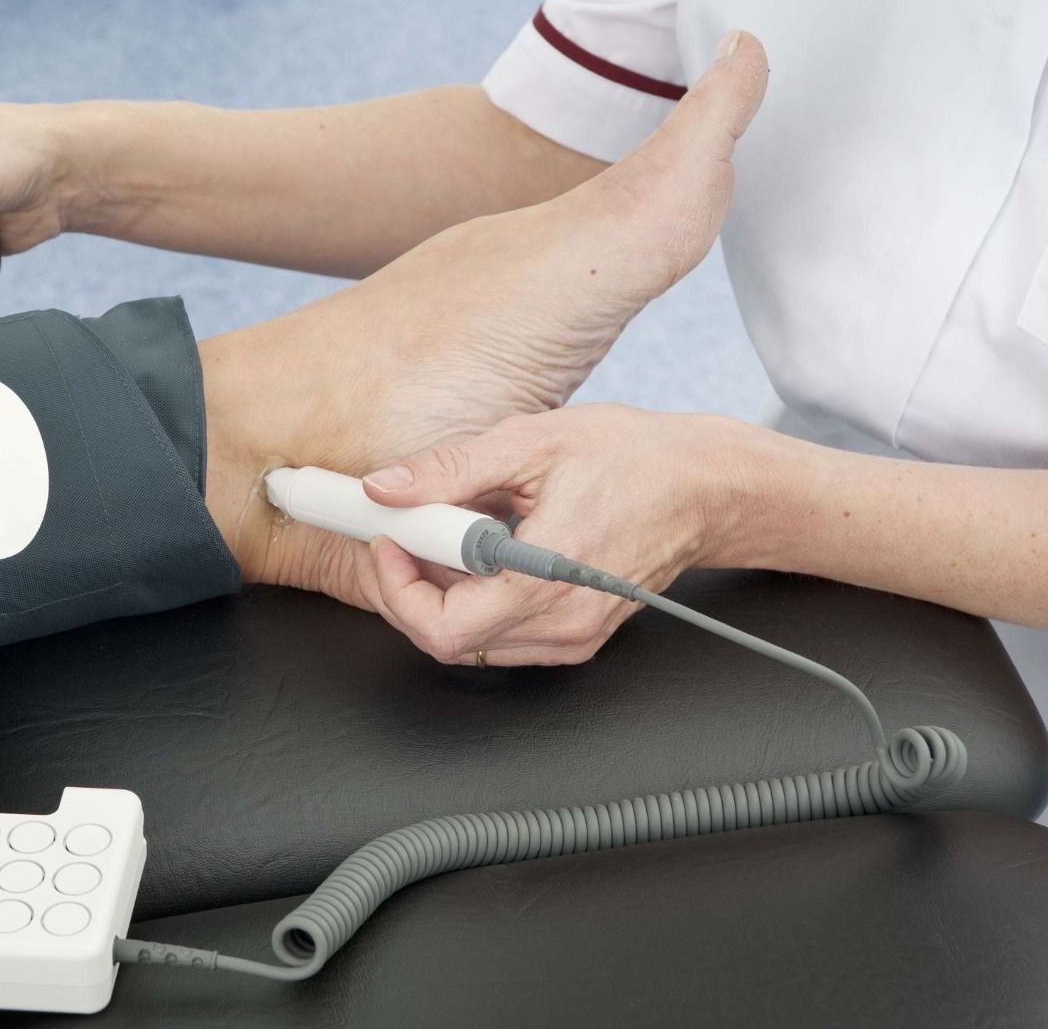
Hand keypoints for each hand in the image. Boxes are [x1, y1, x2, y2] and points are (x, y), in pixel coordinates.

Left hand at [349, 404, 754, 665]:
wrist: (703, 486)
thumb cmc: (632, 459)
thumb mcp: (529, 442)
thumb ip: (449, 470)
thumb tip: (385, 489)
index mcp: (546, 576)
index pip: (442, 627)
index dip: (396, 588)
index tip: (388, 541)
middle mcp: (561, 622)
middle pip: (448, 642)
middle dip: (408, 591)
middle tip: (403, 537)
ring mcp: (572, 636)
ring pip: (473, 645)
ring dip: (438, 598)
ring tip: (443, 540)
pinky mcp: (578, 636)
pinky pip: (503, 639)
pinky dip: (473, 603)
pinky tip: (477, 558)